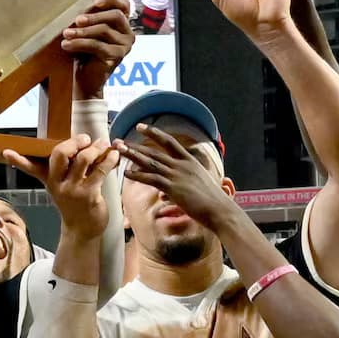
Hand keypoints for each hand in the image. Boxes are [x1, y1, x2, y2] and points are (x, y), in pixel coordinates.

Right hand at [4, 135, 119, 239]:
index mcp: (49, 180)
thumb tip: (86, 144)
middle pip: (59, 154)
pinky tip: (114, 155)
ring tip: (103, 145)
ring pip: (82, 159)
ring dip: (96, 149)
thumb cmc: (75, 204)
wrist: (83, 230)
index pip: (31, 167)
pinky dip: (109, 160)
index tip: (6, 152)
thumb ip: (69, 167)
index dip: (18, 160)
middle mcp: (57, 184)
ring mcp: (72, 189)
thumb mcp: (64, 186)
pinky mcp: (88, 195)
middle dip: (74, 142)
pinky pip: (100, 171)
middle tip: (85, 139)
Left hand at [62, 0, 133, 99]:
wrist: (85, 80)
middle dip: (94, 16)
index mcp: (122, 24)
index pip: (123, 5)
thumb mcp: (86, 32)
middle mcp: (128, 33)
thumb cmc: (84, 53)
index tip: (95, 1)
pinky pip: (98, 45)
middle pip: (115, 16)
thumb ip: (88, 19)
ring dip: (83, 31)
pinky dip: (80, 43)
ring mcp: (125, 46)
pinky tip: (66, 45)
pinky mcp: (118, 56)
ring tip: (66, 34)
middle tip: (76, 20)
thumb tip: (77, 7)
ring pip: (104, 30)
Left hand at [117, 126, 235, 231]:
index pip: (169, 142)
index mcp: (189, 161)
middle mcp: (182, 165)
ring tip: (118, 150)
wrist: (220, 210)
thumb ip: (178, 187)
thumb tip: (164, 194)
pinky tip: (126, 172)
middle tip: (119, 140)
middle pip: (154, 151)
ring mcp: (177, 175)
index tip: (140, 127)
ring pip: (150, 162)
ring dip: (132, 155)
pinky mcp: (173, 188)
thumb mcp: (197, 186)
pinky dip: (138, 175)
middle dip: (135, 145)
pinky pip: (151, 178)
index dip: (154, 133)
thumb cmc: (212, 201)